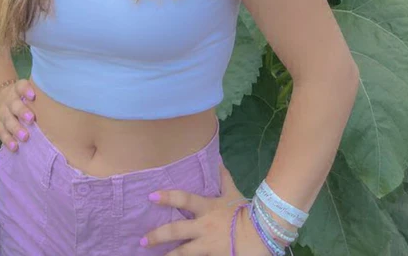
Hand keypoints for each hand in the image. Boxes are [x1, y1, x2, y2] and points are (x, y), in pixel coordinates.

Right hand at [0, 80, 35, 151]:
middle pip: (14, 105)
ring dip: (16, 129)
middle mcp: (8, 100)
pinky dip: (8, 140)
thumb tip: (61, 103)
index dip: (25, 90)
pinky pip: (1, 133)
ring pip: (7, 120)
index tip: (33, 95)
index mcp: (17, 89)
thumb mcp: (26, 91)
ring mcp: (2, 113)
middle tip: (31, 119)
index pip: (20, 86)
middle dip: (22, 112)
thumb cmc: (21, 97)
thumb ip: (38, 96)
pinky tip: (15, 147)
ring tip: (25, 137)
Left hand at [140, 161, 271, 254]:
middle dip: (158, 235)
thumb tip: (218, 161)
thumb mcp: (233, 193)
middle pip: (177, 231)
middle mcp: (204, 227)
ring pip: (184, 253)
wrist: (263, 234)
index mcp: (207, 208)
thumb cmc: (246, 212)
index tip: (151, 196)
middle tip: (144, 240)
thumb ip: (223, 179)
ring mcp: (208, 246)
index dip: (167, 197)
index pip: (184, 199)